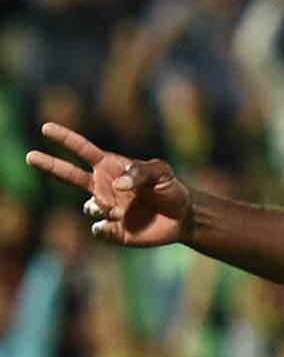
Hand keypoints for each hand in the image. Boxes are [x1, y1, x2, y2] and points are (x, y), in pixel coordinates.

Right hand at [26, 122, 191, 246]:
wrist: (181, 217)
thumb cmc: (170, 189)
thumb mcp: (161, 172)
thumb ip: (140, 172)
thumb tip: (115, 184)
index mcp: (110, 167)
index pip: (82, 150)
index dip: (65, 138)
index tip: (46, 127)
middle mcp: (102, 186)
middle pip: (68, 174)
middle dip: (49, 165)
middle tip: (30, 155)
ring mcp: (105, 207)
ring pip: (88, 207)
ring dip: (101, 207)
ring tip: (120, 210)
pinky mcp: (111, 230)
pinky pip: (97, 229)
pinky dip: (104, 227)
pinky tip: (118, 223)